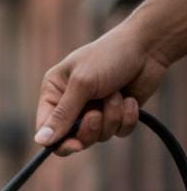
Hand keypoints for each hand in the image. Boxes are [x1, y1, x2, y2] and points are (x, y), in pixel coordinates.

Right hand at [34, 20, 168, 155]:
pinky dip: (126, 118)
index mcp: (54, 93)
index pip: (46, 129)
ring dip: (111, 117)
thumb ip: (62, 115)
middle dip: (89, 129)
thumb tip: (40, 141)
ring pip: (98, 137)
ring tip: (117, 95)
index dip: (59, 142)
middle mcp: (71, 105)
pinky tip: (130, 99)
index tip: (75, 145)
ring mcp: (94, 111)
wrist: (149, 45)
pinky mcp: (117, 115)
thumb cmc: (109, 56)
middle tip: (97, 115)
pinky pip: (118, 132)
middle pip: (71, 139)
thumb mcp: (82, 84)